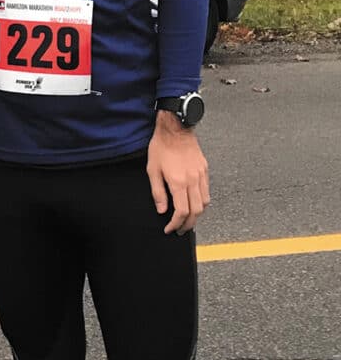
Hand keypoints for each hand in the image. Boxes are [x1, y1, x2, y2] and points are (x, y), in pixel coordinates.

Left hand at [147, 111, 209, 234]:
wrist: (175, 129)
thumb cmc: (161, 147)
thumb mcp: (152, 170)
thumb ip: (157, 192)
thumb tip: (162, 210)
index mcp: (178, 182)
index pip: (181, 212)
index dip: (175, 224)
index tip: (169, 229)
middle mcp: (193, 181)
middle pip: (196, 212)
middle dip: (188, 225)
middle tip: (180, 230)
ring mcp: (201, 175)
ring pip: (204, 203)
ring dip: (197, 215)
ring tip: (187, 220)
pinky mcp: (205, 170)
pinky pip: (207, 192)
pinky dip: (202, 202)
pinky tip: (194, 203)